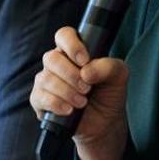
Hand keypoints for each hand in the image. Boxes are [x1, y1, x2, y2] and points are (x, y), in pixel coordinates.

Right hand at [30, 26, 129, 159]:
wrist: (105, 123)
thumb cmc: (109, 94)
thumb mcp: (119, 76)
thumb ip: (108, 67)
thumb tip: (86, 71)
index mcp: (74, 52)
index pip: (64, 35)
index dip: (72, 45)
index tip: (85, 60)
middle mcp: (57, 63)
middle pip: (52, 58)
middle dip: (71, 75)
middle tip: (87, 88)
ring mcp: (46, 81)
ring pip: (46, 78)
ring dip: (66, 91)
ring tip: (82, 102)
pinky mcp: (39, 100)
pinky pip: (40, 97)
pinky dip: (56, 103)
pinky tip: (69, 110)